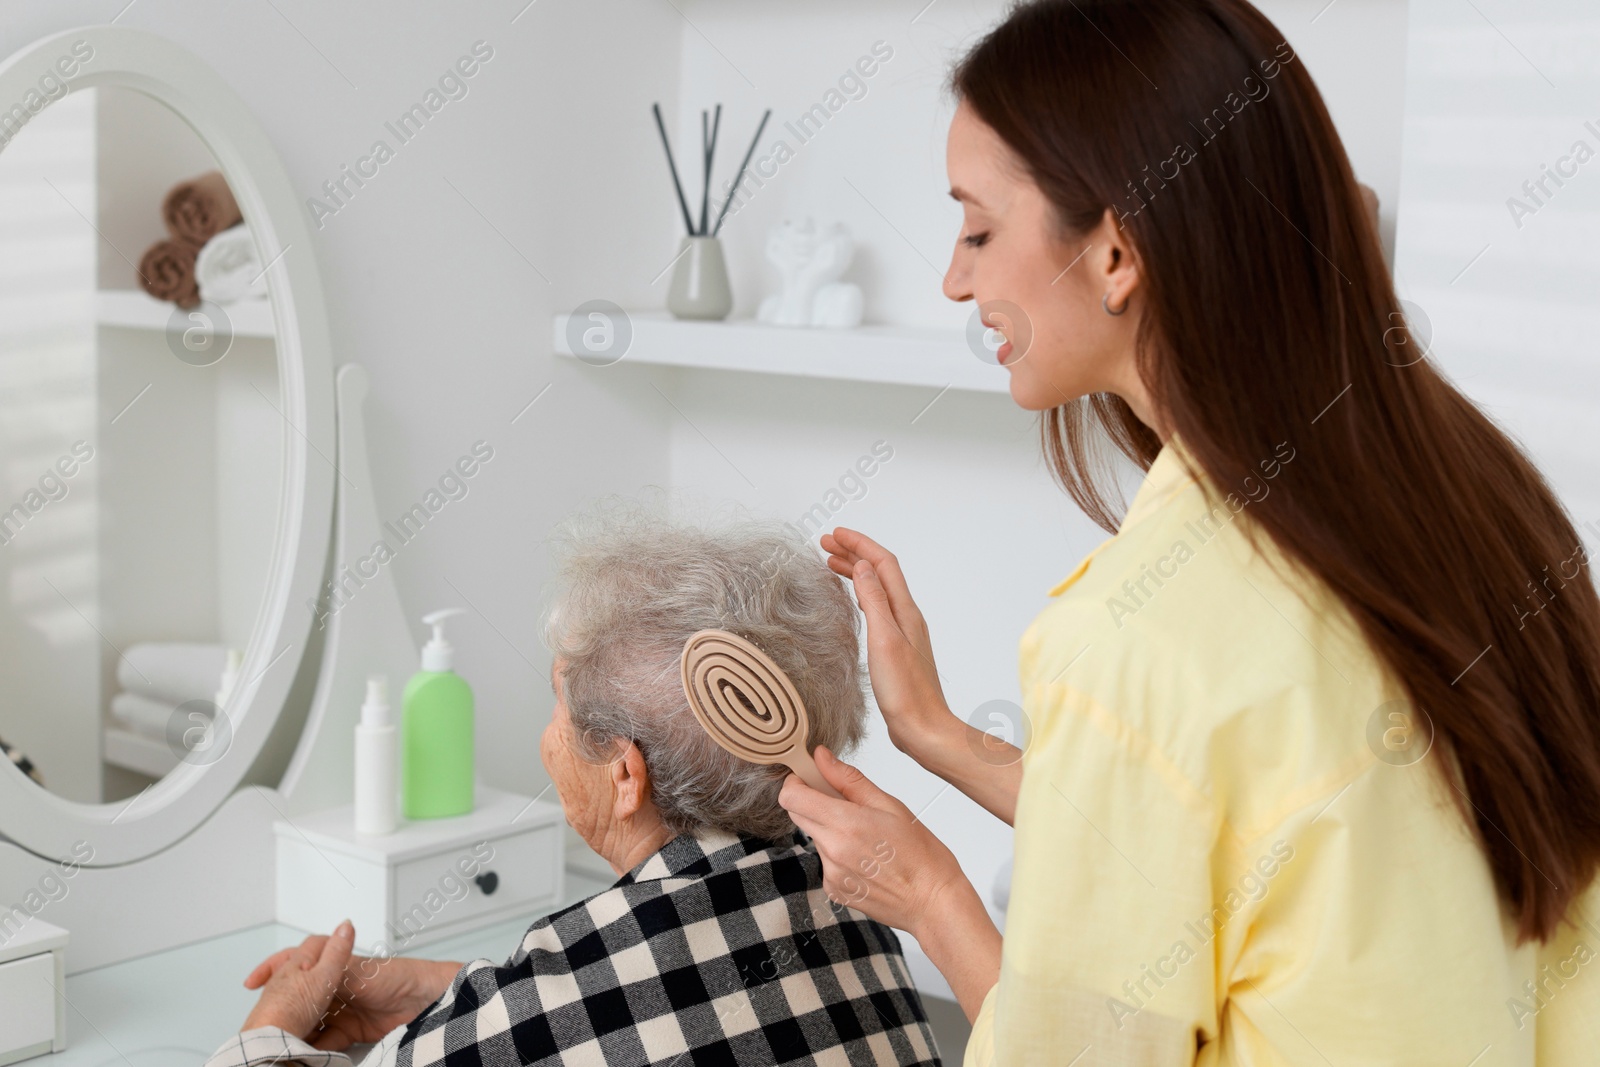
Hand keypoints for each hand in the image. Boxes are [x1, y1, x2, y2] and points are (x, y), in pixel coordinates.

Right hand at [244, 931, 458, 1048]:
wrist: (428, 999)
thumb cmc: (399, 975)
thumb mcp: (357, 972)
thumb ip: (328, 971)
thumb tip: (301, 963)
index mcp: (334, 965)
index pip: (297, 964)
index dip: (273, 970)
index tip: (251, 984)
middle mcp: (334, 986)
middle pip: (299, 999)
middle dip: (282, 1012)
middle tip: (263, 1026)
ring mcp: (342, 1010)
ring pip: (309, 1023)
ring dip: (296, 1033)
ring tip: (278, 1045)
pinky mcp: (351, 1032)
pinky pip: (325, 1043)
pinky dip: (314, 1050)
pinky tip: (303, 1056)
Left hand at [780, 746, 1002, 1020]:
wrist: (933, 903)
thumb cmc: (922, 855)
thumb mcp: (891, 806)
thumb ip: (849, 780)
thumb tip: (822, 757)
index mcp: (846, 824)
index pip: (791, 797)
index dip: (796, 783)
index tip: (809, 778)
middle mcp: (832, 850)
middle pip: (797, 815)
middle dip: (812, 802)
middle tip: (843, 801)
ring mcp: (831, 873)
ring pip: (814, 837)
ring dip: (829, 829)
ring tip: (866, 836)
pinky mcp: (834, 890)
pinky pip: (825, 861)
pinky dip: (838, 854)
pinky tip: (866, 858)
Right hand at [820, 528, 955, 755]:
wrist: (923, 728)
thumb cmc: (905, 691)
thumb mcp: (884, 639)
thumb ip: (874, 600)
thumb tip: (865, 565)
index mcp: (904, 611)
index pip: (883, 563)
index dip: (859, 544)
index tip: (834, 534)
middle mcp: (906, 617)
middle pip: (880, 572)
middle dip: (854, 553)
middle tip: (825, 545)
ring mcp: (902, 632)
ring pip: (878, 590)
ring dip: (856, 572)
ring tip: (832, 564)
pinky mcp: (896, 649)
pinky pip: (877, 609)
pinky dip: (860, 595)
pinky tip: (852, 601)